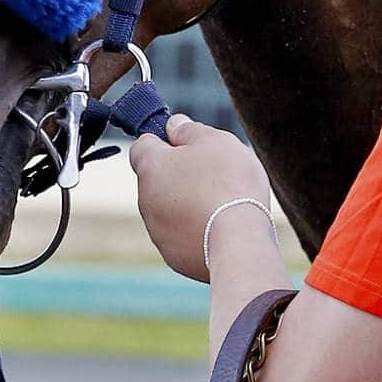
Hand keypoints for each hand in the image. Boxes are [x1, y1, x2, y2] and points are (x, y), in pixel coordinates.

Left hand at [129, 114, 271, 282]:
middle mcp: (145, 198)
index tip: (185, 144)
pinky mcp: (172, 255)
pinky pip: (181, 236)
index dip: (163, 141)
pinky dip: (195, 231)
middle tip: (213, 176)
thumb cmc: (228, 184)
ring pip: (168, 209)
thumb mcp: (215, 141)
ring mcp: (157, 230)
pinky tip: (219, 229)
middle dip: (179, 176)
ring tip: (221, 205)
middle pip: (157, 179)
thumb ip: (189, 129)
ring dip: (187, 204)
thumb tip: (174, 125)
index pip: (142, 145)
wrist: (239, 243)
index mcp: (151, 166)